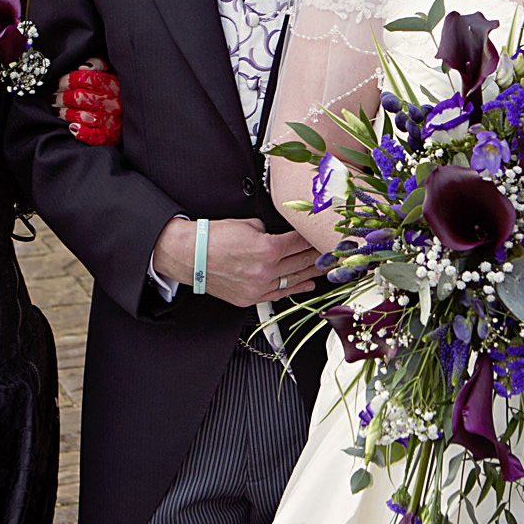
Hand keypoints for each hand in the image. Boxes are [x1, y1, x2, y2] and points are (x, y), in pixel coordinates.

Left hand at [56, 58, 120, 145]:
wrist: (138, 120)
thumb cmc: (119, 95)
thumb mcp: (114, 75)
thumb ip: (99, 66)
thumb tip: (83, 66)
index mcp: (113, 85)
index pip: (86, 78)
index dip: (68, 80)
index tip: (59, 83)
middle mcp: (112, 102)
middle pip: (79, 97)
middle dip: (62, 97)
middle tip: (54, 98)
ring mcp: (110, 121)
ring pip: (81, 115)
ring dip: (65, 113)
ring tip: (58, 111)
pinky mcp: (108, 136)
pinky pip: (90, 135)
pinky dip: (79, 131)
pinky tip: (72, 127)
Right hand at [151, 216, 321, 306]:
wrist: (188, 254)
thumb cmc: (213, 237)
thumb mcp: (247, 224)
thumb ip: (269, 231)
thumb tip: (278, 235)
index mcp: (267, 249)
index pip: (300, 242)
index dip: (314, 237)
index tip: (324, 235)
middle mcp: (265, 271)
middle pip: (301, 262)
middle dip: (319, 255)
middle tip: (335, 252)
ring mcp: (258, 287)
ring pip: (294, 280)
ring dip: (313, 273)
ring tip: (328, 268)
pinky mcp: (250, 298)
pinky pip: (279, 294)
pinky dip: (295, 289)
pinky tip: (308, 284)